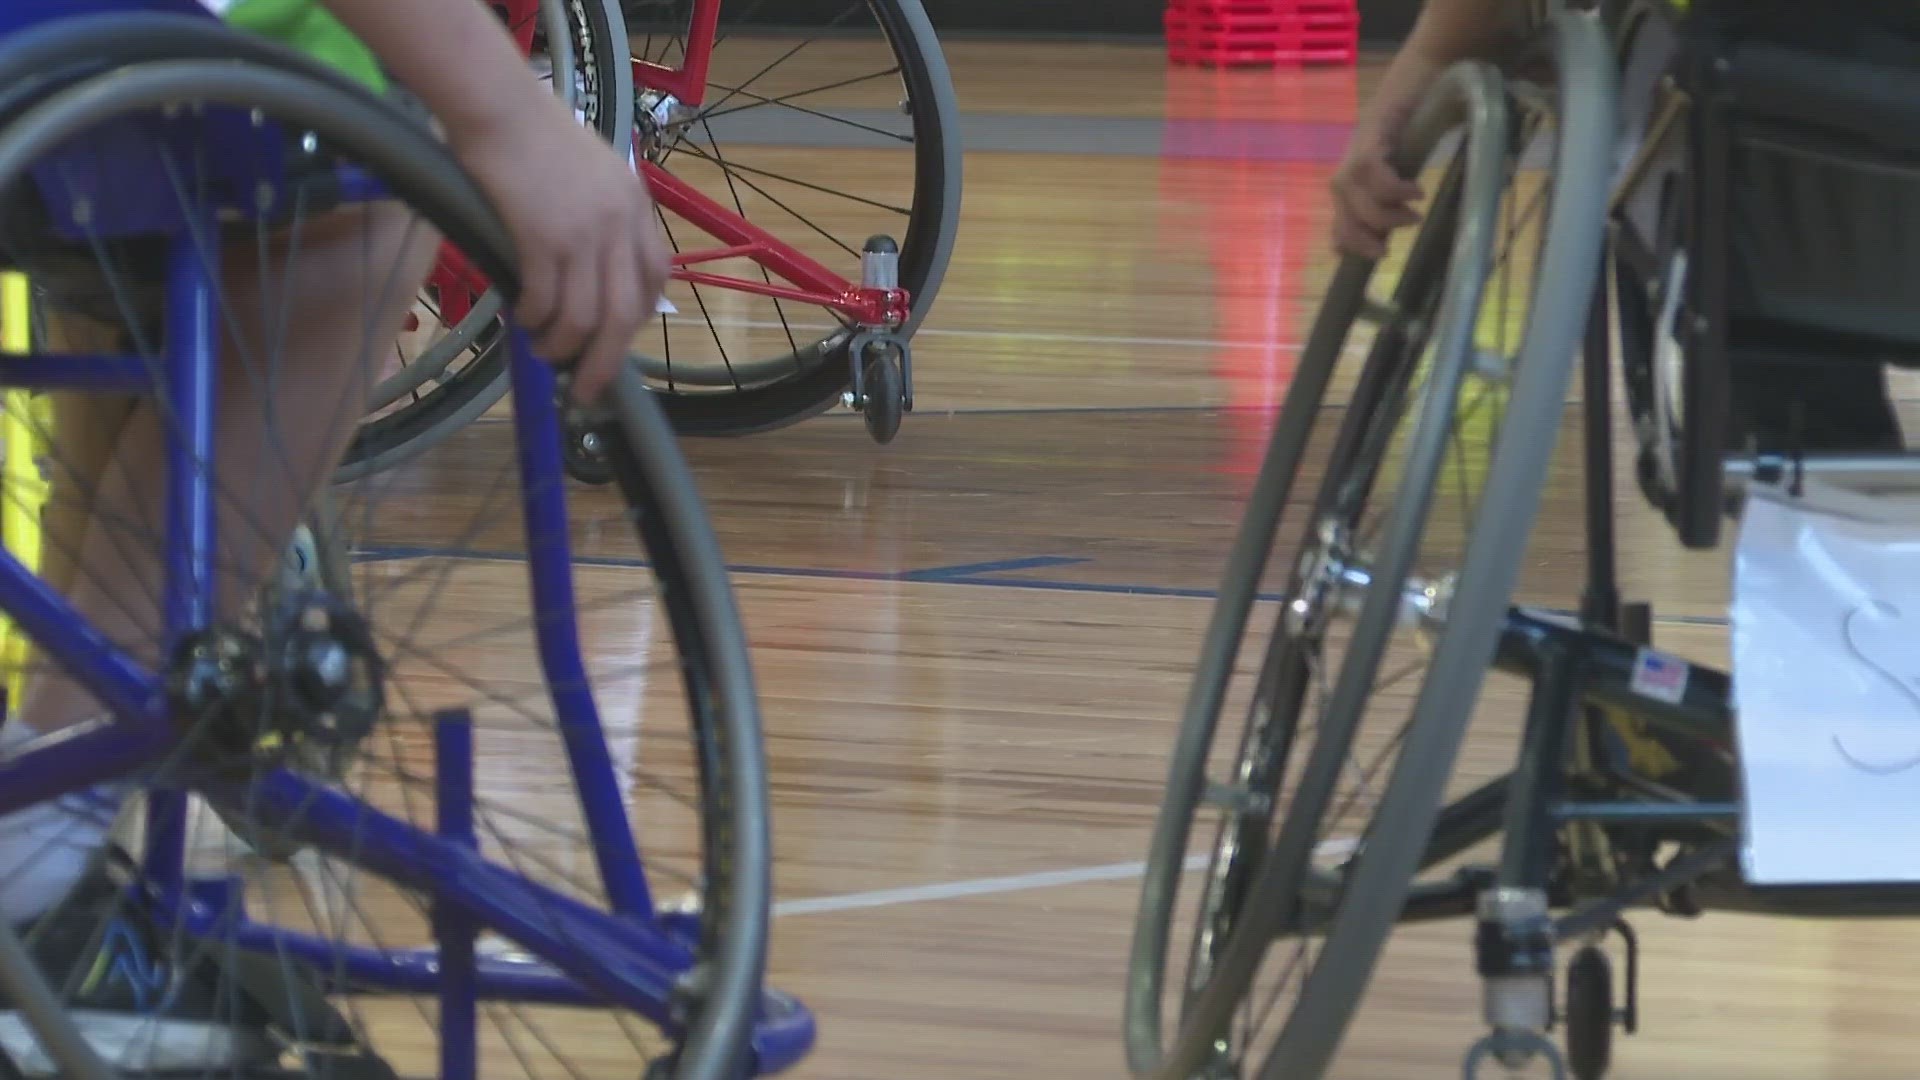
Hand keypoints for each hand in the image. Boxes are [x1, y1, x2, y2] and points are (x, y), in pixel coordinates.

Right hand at [448, 92, 670, 404]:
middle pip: (625, 314)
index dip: (637, 317)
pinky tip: (521, 319)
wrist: (498, 104)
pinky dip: (535, 318)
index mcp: (636, 206)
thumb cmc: (533, 132)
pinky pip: (546, 299)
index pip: (654, 277)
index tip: (614, 336)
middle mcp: (619, 224)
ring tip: (542, 350)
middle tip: (586, 388)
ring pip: (585, 317)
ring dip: (562, 344)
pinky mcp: (543, 237)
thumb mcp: (593, 170)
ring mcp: (584, 232)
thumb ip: (603, 214)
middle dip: (606, 360)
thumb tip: (591, 262)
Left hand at [1329, 49, 1445, 259]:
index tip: (1375, 257)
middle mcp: (1347, 168)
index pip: (1338, 223)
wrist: (1424, 73)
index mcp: (1352, 180)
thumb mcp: (1403, 166)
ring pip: (1357, 199)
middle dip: (1363, 240)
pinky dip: (1394, 189)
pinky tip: (1416, 192)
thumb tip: (1399, 225)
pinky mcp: (1371, 133)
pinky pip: (1373, 172)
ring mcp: (1356, 150)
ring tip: (1413, 216)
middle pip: (1343, 217)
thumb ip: (1394, 192)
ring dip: (1385, 216)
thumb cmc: (1417, 122)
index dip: (1349, 245)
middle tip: (1390, 247)